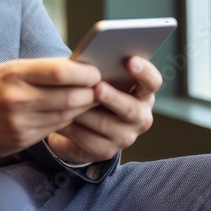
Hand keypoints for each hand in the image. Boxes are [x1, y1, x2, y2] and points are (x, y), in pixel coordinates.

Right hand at [0, 58, 101, 158]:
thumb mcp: (7, 70)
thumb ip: (40, 70)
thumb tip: (77, 68)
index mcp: (13, 74)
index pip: (60, 72)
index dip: (84, 73)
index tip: (95, 71)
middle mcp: (17, 98)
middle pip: (69, 96)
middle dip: (90, 92)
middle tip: (101, 87)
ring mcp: (20, 122)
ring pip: (66, 114)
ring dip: (83, 107)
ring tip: (91, 98)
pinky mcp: (22, 139)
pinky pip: (55, 128)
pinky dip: (68, 120)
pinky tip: (72, 113)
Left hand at [45, 56, 161, 163]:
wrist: (82, 126)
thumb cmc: (93, 91)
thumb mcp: (100, 79)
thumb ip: (102, 70)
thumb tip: (89, 59)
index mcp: (143, 93)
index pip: (152, 82)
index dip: (144, 72)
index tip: (130, 60)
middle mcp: (141, 116)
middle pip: (131, 108)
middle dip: (112, 97)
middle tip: (97, 88)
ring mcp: (126, 136)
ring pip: (105, 124)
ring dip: (84, 111)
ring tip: (67, 99)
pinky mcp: (107, 151)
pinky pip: (87, 139)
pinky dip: (71, 127)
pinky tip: (58, 118)